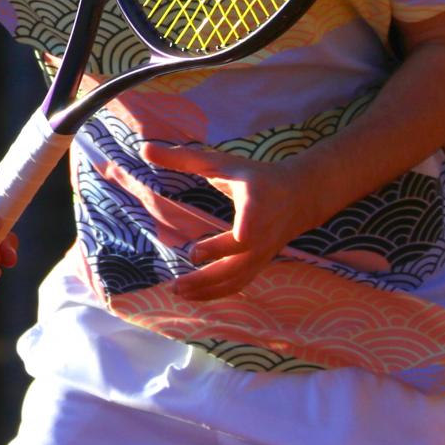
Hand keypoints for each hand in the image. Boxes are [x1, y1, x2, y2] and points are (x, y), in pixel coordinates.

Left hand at [138, 143, 324, 301]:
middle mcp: (263, 230)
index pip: (255, 216)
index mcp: (257, 198)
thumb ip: (182, 157)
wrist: (300, 196)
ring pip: (238, 276)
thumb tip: (144, 148)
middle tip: (180, 278)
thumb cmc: (254, 176)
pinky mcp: (260, 264)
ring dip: (208, 288)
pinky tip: (191, 296)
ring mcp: (263, 251)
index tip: (241, 235)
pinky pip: (239, 284)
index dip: (250, 227)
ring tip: (176, 290)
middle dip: (212, 267)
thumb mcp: (222, 162)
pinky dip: (216, 293)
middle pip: (241, 254)